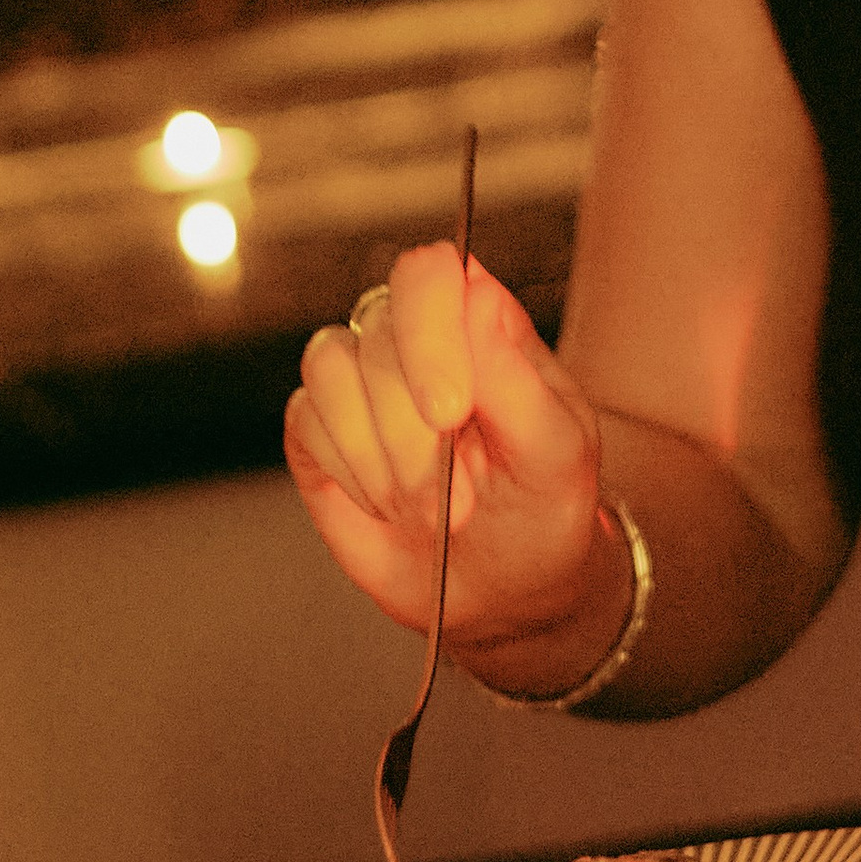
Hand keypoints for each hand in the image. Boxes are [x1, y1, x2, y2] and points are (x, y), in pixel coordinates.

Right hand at [286, 248, 610, 664]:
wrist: (501, 589)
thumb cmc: (541, 508)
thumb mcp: (555, 454)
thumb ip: (516, 377)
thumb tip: (476, 294)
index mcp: (480, 321)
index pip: (431, 272)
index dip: (429, 330)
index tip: (450, 411)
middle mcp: (413, 334)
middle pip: (379, 330)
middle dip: (414, 433)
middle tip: (462, 498)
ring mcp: (360, 377)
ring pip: (330, 369)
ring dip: (382, 459)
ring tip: (430, 508)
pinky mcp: (318, 427)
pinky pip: (305, 421)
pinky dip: (351, 474)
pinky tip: (388, 504)